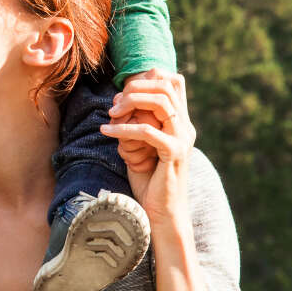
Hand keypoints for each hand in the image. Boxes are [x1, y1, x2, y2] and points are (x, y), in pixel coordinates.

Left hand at [101, 69, 195, 227]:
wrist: (163, 213)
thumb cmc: (149, 180)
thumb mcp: (141, 145)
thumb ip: (137, 121)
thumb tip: (117, 100)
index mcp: (180, 122)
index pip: (174, 82)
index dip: (149, 77)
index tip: (123, 90)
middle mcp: (185, 126)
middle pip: (166, 85)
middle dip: (135, 88)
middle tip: (113, 104)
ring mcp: (182, 139)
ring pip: (161, 102)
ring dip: (131, 103)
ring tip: (110, 114)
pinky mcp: (174, 154)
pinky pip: (147, 131)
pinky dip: (123, 128)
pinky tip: (107, 132)